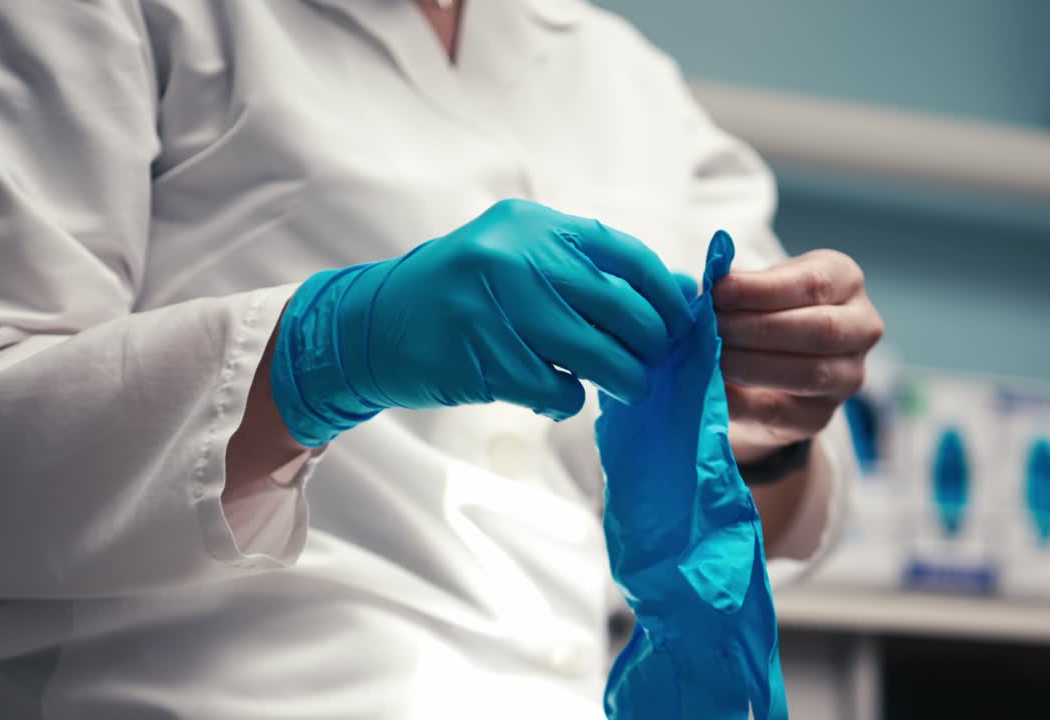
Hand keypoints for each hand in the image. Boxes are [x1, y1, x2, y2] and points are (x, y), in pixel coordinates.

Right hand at [271, 199, 691, 445]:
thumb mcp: (516, 259)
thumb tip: (678, 294)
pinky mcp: (482, 361)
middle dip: (650, 344)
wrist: (370, 326)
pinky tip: (556, 393)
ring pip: (596, 355)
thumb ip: (585, 271)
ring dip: (624, 379)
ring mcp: (495, 310)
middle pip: (618, 307)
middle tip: (653, 363)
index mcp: (529, 226)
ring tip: (628, 387)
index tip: (679, 319)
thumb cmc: (460, 295)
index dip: (662, 291)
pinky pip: (555, 389)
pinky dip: (567, 399)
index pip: (622, 253)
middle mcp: (513, 259)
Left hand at [712, 250, 882, 462]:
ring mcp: (847, 377)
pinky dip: (741, 401)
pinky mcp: (819, 417)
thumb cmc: (759, 310)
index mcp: (845, 281)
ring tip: (712, 355)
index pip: (814, 284)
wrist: (765, 368)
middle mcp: (861, 327)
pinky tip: (714, 388)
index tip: (720, 290)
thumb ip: (732, 287)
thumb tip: (703, 292)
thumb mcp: (752, 288)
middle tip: (712, 326)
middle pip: (820, 329)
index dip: (763, 289)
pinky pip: (780, 412)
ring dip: (751, 364)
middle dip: (758, 328)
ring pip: (810, 373)